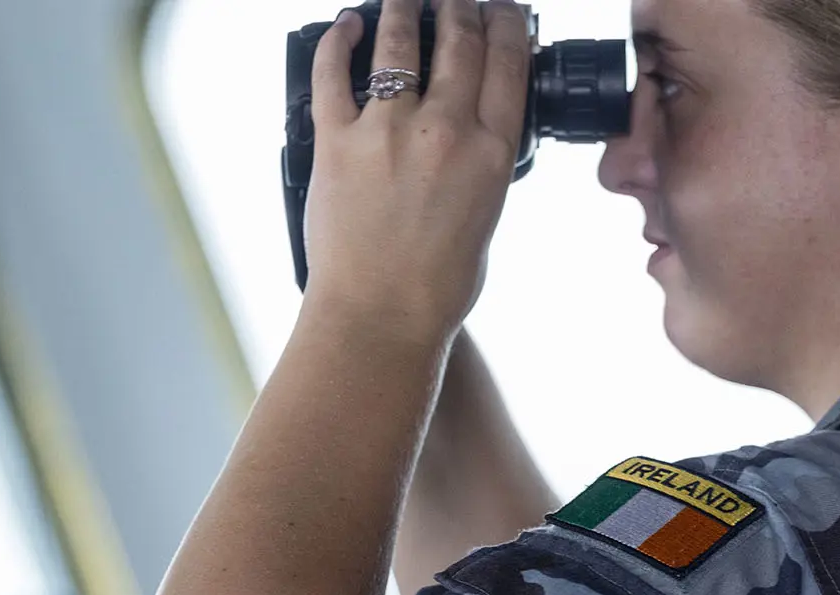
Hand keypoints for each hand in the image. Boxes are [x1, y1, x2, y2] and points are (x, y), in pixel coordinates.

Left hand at [302, 0, 532, 341]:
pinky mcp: (336, 141)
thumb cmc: (433, 287)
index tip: (501, 8)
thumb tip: (473, 136)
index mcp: (492, 154)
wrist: (379, 318)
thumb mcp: (486, 217)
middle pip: (459, 41)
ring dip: (403, 8)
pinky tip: (345, 26)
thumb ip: (482, 166)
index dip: (505, 22)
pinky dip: (337, 41)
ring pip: (398, 43)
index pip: (508, 62)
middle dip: (459, 7)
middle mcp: (444, 132)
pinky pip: (331, 74)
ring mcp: (387, 131)